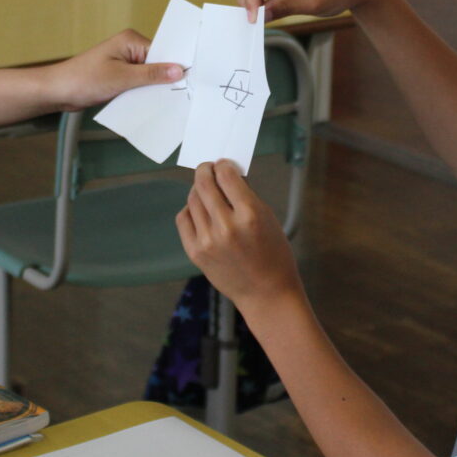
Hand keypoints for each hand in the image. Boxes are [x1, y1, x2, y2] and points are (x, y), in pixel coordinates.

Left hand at [44, 29, 182, 110]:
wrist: (57, 91)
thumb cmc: (84, 79)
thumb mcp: (122, 78)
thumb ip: (151, 75)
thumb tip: (178, 70)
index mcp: (130, 40)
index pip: (163, 51)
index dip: (175, 66)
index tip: (191, 80)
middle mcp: (129, 49)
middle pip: (157, 64)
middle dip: (165, 79)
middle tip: (183, 96)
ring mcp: (124, 63)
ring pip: (149, 76)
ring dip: (154, 89)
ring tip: (169, 103)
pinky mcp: (119, 76)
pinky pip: (138, 84)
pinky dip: (143, 93)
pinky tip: (151, 105)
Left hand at [176, 161, 301, 309]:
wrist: (266, 292)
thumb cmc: (273, 254)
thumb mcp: (268, 218)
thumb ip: (246, 196)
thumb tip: (227, 175)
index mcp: (250, 214)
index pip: (227, 176)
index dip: (223, 165)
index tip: (222, 164)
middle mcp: (226, 226)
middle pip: (205, 184)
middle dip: (205, 171)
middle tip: (207, 168)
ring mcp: (208, 240)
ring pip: (192, 200)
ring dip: (198, 189)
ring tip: (204, 189)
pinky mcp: (196, 252)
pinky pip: (183, 219)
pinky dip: (189, 209)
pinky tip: (198, 209)